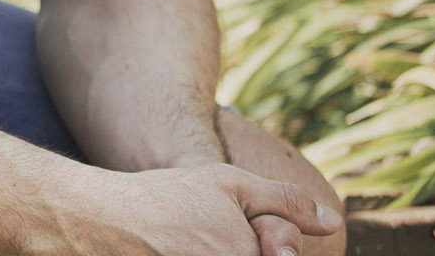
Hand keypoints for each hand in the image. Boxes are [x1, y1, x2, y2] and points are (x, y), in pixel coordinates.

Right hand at [81, 165, 340, 255]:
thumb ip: (287, 202)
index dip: (273, 243)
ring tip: (190, 243)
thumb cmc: (168, 198)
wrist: (101, 221)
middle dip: (244, 247)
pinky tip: (180, 249)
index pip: (283, 253)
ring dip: (216, 251)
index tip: (259, 236)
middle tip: (206, 234)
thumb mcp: (229, 185)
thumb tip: (334, 222)